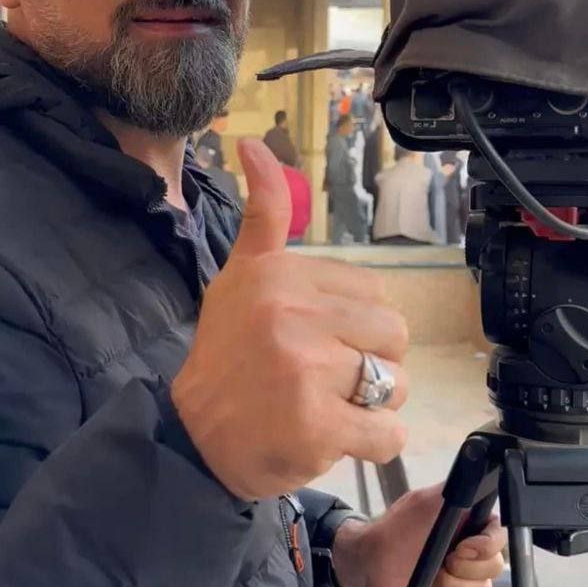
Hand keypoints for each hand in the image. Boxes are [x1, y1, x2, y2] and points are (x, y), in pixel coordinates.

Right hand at [172, 139, 408, 499]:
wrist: (192, 438)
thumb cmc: (225, 357)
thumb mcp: (238, 276)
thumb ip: (264, 215)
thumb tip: (253, 144)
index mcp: (281, 275)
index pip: (374, 291)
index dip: (356, 323)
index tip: (317, 340)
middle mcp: (294, 315)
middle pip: (393, 334)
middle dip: (372, 362)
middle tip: (327, 378)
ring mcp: (307, 371)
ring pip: (394, 383)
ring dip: (373, 405)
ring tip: (328, 406)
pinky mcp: (318, 425)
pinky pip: (386, 431)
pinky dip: (373, 442)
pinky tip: (334, 437)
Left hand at [331, 484, 505, 586]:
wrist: (371, 566)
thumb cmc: (394, 530)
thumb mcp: (424, 503)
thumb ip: (454, 491)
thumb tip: (477, 474)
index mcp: (468, 523)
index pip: (498, 535)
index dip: (487, 546)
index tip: (463, 548)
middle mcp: (471, 548)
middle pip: (495, 566)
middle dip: (466, 570)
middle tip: (443, 563)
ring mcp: (464, 575)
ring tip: (434, 579)